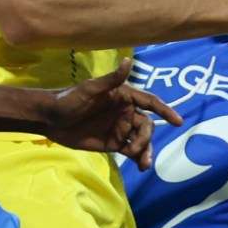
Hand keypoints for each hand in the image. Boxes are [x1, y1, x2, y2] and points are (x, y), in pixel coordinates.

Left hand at [41, 69, 182, 165]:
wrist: (50, 119)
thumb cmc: (68, 99)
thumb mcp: (89, 89)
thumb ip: (111, 79)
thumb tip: (129, 60)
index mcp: (123, 96)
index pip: (149, 102)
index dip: (164, 110)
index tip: (177, 121)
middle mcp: (125, 112)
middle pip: (147, 125)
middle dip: (146, 138)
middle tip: (135, 149)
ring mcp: (120, 128)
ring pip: (142, 140)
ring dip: (146, 150)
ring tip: (143, 164)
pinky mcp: (114, 143)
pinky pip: (132, 151)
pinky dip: (139, 158)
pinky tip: (141, 166)